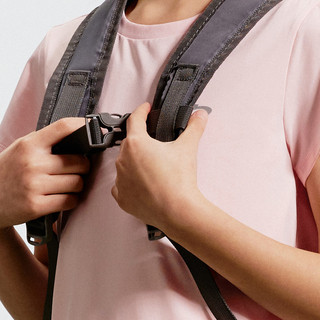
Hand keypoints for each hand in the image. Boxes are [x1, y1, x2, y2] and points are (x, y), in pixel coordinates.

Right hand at [0, 117, 90, 234]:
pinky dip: (71, 200)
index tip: (95, 130)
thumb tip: (75, 135)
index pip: (64, 128)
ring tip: (68, 185)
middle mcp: (33, 163)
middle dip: (82, 167)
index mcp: (29, 144)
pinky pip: (69, 200)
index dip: (84, 126)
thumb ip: (43, 143)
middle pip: (79, 162)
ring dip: (77, 185)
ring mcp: (35, 185)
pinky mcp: (36, 205)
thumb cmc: (4, 173)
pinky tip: (62, 197)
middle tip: (76, 170)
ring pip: (77, 183)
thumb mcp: (18, 149)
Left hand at [111, 102, 208, 236]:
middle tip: (156, 146)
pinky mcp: (121, 198)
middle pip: (130, 144)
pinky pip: (121, 186)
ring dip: (135, 164)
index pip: (135, 119)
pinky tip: (143, 185)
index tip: (145, 109)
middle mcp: (123, 160)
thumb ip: (194, 127)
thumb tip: (200, 115)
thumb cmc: (179, 180)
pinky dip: (130, 184)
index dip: (141, 111)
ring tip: (153, 169)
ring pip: (125, 165)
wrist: (177, 210)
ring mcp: (120, 180)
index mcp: (136, 143)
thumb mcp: (188, 147)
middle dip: (141, 142)